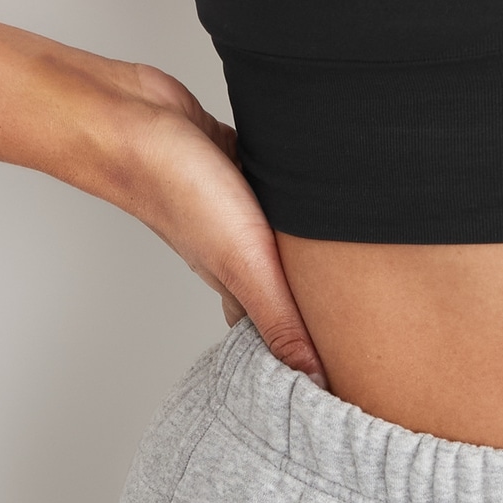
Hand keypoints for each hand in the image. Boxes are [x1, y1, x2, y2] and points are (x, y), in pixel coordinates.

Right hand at [102, 60, 327, 386]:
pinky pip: (275, 183)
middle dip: (319, 295)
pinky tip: (321, 182)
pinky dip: (297, 189)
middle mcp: (237, 247)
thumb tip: (313, 381)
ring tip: (354, 251)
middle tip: (367, 309)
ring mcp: (236, 205)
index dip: (308, 350)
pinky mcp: (238, 164)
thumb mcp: (242, 263)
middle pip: (285, 280)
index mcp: (237, 282)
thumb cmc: (180, 191)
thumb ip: (278, 318)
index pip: (277, 329)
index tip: (349, 368)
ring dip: (309, 240)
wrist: (136, 121)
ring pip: (282, 232)